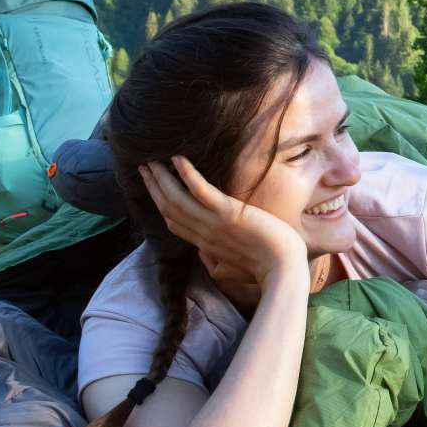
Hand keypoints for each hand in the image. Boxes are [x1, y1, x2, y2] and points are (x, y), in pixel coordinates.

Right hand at [136, 155, 307, 290]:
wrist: (283, 268)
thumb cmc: (265, 267)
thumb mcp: (233, 268)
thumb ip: (215, 262)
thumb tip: (205, 256)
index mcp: (204, 244)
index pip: (173, 222)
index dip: (159, 203)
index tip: (152, 187)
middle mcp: (203, 233)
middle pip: (168, 208)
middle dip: (153, 186)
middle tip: (144, 166)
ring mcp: (213, 223)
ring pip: (177, 199)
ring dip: (162, 178)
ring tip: (152, 160)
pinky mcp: (228, 213)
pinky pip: (201, 191)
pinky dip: (188, 175)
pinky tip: (178, 159)